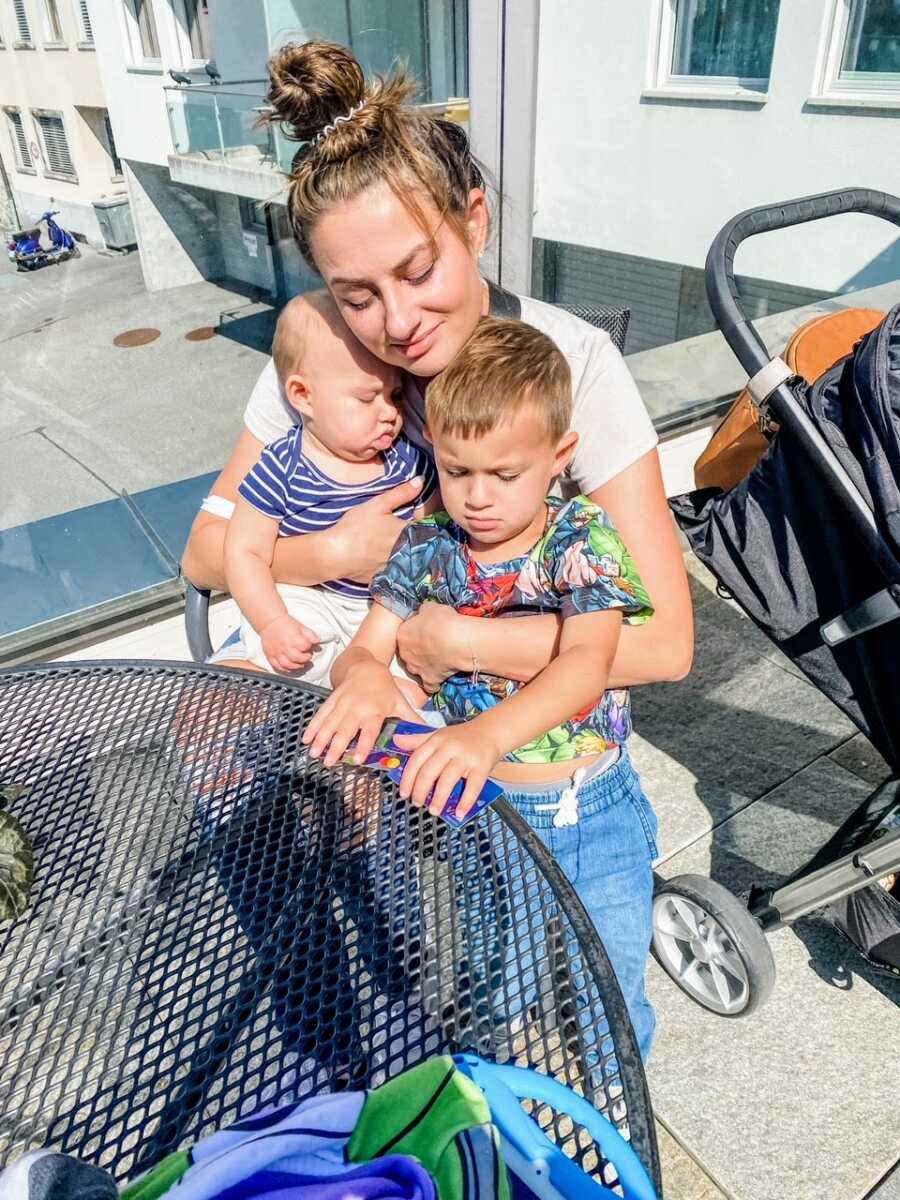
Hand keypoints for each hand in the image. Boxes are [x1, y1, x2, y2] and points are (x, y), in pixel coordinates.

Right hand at [260, 614, 318, 673]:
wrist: (269, 622)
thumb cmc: (286, 623)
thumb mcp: (301, 626)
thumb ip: (311, 635)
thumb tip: (318, 642)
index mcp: (293, 638)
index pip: (305, 646)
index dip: (309, 647)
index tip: (309, 646)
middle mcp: (285, 647)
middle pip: (298, 658)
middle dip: (305, 658)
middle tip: (307, 656)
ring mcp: (277, 652)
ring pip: (288, 665)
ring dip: (296, 666)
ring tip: (300, 663)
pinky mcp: (270, 656)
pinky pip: (277, 666)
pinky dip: (285, 669)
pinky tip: (290, 668)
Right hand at [302, 662, 419, 767]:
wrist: (365, 666)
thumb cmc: (385, 688)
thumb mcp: (399, 702)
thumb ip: (411, 719)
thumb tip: (430, 733)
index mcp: (374, 711)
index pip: (368, 731)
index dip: (362, 745)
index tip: (357, 760)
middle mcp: (356, 708)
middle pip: (345, 730)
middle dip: (336, 747)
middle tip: (329, 763)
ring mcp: (342, 703)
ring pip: (329, 723)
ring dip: (321, 739)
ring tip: (314, 754)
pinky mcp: (331, 700)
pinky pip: (320, 715)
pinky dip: (313, 726)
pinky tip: (306, 739)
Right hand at [333, 478, 423, 584]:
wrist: (334, 554)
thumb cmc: (355, 528)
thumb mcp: (377, 505)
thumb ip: (400, 493)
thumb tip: (421, 480)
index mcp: (406, 533)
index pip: (426, 529)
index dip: (426, 527)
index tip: (425, 525)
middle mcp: (405, 552)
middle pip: (420, 547)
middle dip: (419, 543)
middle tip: (414, 539)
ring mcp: (396, 568)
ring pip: (410, 562)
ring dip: (409, 557)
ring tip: (400, 552)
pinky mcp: (385, 578)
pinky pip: (397, 575)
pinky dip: (396, 570)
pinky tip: (388, 565)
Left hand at [393, 723, 501, 819]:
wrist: (491, 731)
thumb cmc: (462, 736)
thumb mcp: (438, 735)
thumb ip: (417, 740)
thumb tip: (395, 741)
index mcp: (436, 740)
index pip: (416, 760)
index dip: (408, 779)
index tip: (404, 793)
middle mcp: (449, 747)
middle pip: (429, 771)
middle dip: (420, 791)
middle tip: (416, 803)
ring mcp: (466, 757)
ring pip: (448, 780)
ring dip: (438, 799)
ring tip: (434, 811)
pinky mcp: (481, 767)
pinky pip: (472, 787)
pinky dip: (465, 802)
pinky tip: (459, 813)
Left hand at [396, 602, 464, 692]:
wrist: (456, 641)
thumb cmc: (443, 621)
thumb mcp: (431, 608)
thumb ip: (423, 612)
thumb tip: (423, 612)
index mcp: (402, 634)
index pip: (405, 633)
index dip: (415, 632)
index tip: (426, 631)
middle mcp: (405, 654)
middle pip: (408, 652)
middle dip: (417, 650)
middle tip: (432, 645)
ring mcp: (416, 669)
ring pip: (416, 669)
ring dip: (424, 665)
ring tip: (438, 659)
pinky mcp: (429, 680)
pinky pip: (429, 685)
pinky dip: (434, 682)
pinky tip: (442, 676)